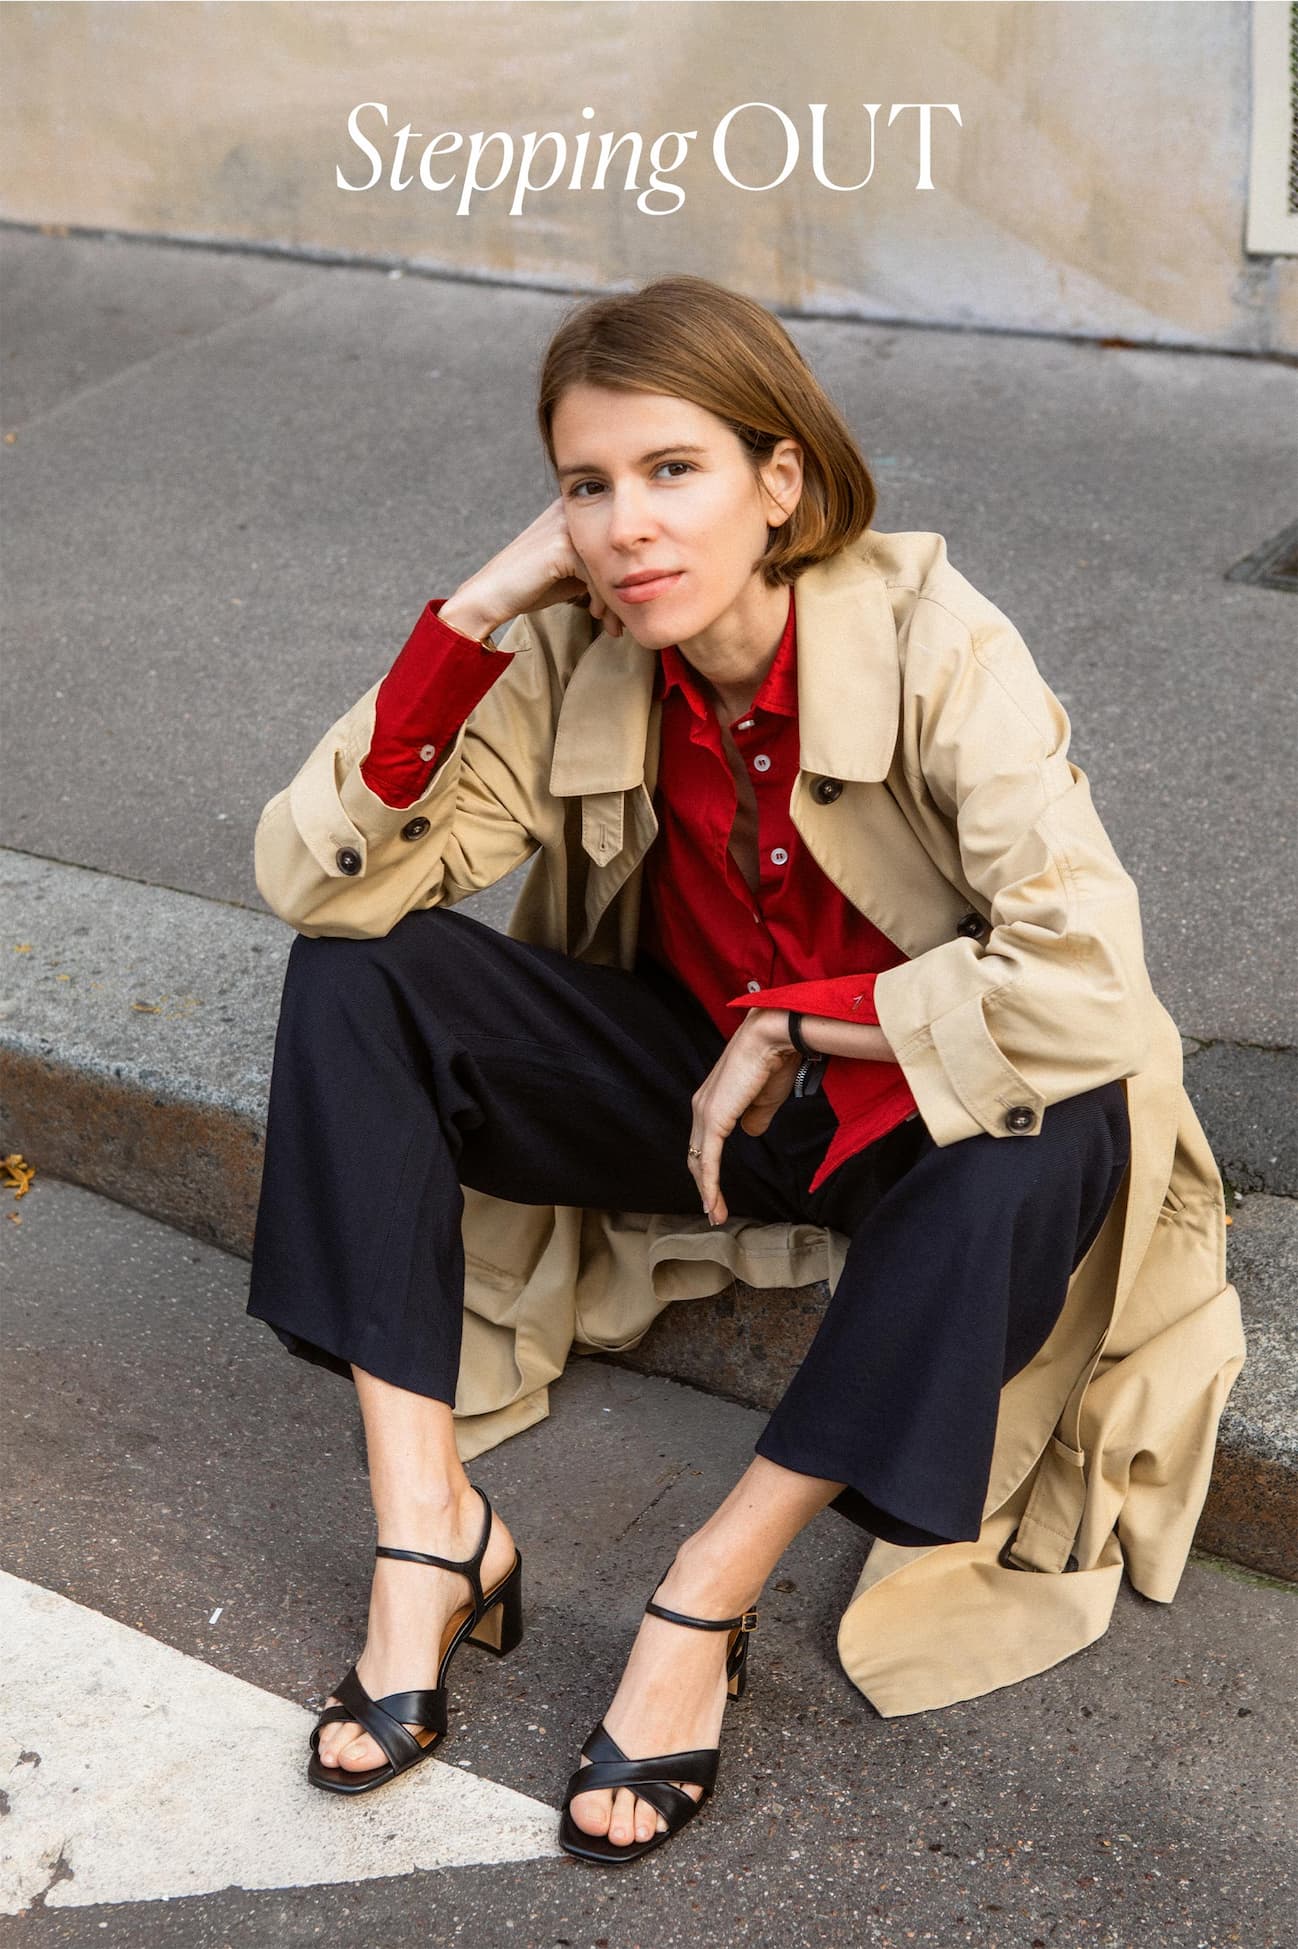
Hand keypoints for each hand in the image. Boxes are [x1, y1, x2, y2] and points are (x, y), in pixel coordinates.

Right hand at [440, 497, 624, 642]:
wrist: (493, 594)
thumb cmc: (533, 585)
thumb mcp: (574, 570)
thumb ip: (599, 564)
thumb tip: (639, 580)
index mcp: (576, 511)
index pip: (616, 540)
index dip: (625, 575)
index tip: (628, 607)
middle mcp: (572, 511)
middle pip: (617, 551)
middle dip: (624, 589)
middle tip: (624, 621)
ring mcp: (566, 526)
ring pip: (610, 564)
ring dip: (615, 599)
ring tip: (614, 624)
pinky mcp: (561, 545)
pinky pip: (596, 574)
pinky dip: (600, 598)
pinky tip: (596, 615)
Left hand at [687, 1011, 798, 1226]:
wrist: (774, 1037)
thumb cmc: (775, 1061)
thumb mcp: (766, 1099)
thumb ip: (755, 1118)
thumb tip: (750, 1132)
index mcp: (714, 1101)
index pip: (705, 1143)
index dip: (710, 1169)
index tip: (718, 1193)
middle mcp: (703, 1107)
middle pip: (697, 1155)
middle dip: (705, 1186)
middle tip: (715, 1212)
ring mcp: (705, 1112)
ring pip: (700, 1161)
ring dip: (708, 1191)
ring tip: (717, 1215)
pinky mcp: (713, 1119)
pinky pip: (708, 1159)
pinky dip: (709, 1185)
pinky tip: (713, 1204)